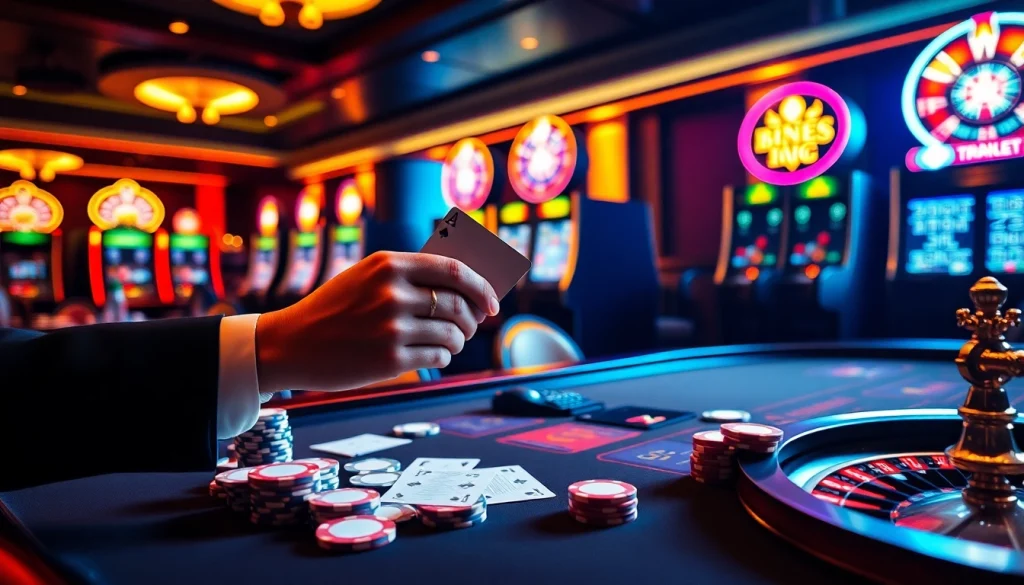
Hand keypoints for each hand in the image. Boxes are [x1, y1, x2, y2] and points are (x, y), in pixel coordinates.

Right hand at [254, 251, 499, 392]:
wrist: (290, 343)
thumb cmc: (335, 309)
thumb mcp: (366, 277)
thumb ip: (410, 276)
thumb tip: (467, 287)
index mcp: (388, 264)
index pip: (454, 270)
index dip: (482, 286)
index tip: (492, 302)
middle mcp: (392, 293)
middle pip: (459, 304)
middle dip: (472, 319)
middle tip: (469, 327)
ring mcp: (391, 327)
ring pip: (452, 334)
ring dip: (458, 341)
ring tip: (448, 343)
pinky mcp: (389, 360)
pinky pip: (437, 357)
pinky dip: (443, 358)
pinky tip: (433, 356)